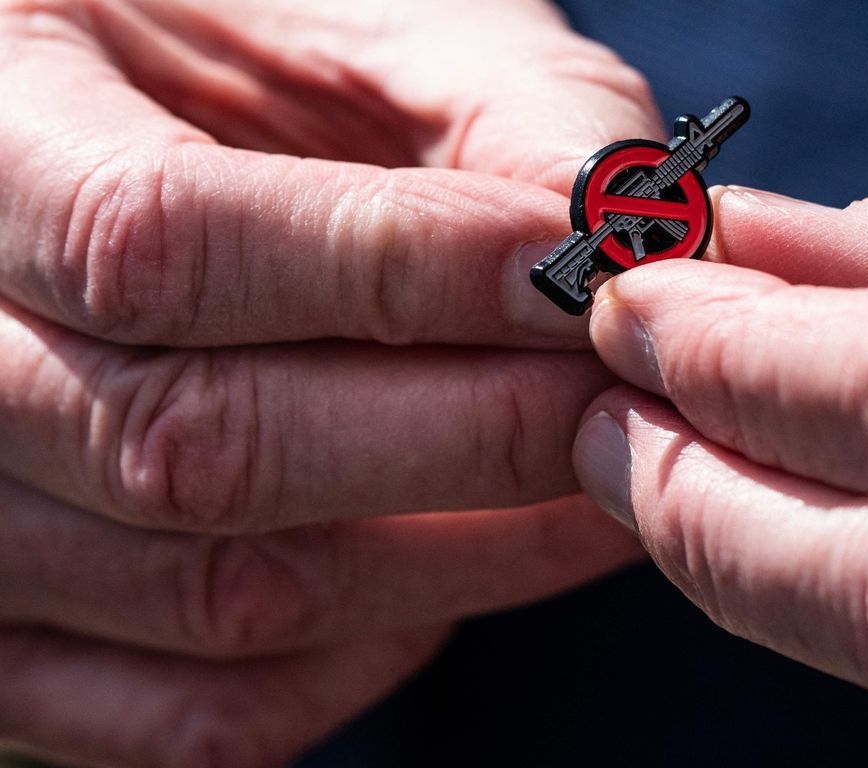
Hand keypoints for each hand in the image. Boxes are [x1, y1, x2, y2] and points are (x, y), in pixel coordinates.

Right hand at [0, 0, 655, 763]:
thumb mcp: (370, 19)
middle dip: (461, 436)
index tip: (572, 280)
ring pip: (210, 598)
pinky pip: (194, 714)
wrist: (164, 128)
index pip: (151, 242)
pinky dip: (359, 659)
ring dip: (453, 555)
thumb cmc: (266, 49)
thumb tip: (628, 252)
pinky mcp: (41, 630)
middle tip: (615, 395)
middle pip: (187, 449)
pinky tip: (452, 568)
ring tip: (587, 474)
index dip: (393, 274)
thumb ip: (504, 113)